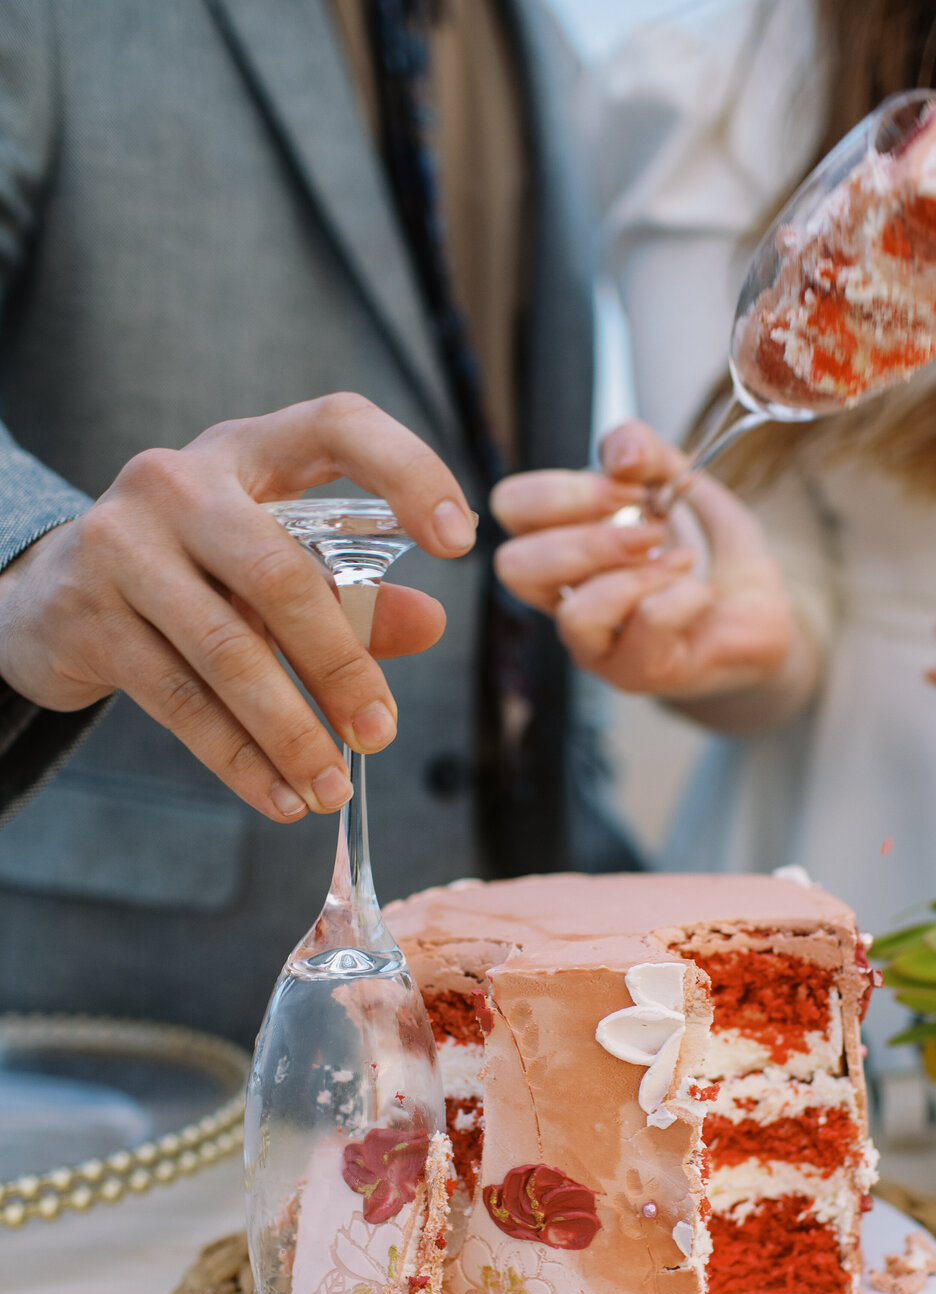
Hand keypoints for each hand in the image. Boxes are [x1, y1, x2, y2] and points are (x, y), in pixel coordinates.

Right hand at [0, 394, 476, 820]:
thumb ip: (350, 593)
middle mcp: (178, 482)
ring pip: (227, 650)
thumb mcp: (269, 565)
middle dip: (341, 666)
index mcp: (247, 452)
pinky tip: (278, 797)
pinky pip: (180, 700)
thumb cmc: (188, 575)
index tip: (461, 540)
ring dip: (290, 732)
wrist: (47, 597)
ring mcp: (122, 545)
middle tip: (381, 733)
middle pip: (279, 574)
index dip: (406, 470)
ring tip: (330, 789)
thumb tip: (430, 625)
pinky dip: (237, 757)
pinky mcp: (88, 616)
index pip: (337, 426)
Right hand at [491, 421, 815, 726]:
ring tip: (678, 561)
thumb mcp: (676, 479)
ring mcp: (597, 647)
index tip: (625, 487)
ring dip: (637, 575)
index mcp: (558, 546)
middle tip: (648, 529)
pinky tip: (701, 593)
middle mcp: (564, 600)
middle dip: (589, 537)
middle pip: (515, 567)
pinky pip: (649, 623)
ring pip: (577, 614)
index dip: (560, 491)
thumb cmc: (704, 549)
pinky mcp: (640, 672)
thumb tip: (620, 455)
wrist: (757, 611)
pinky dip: (684, 594)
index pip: (510, 509)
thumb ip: (640, 449)